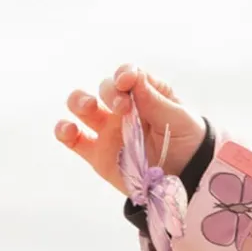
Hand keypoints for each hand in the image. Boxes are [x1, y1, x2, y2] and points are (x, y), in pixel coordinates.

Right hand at [54, 64, 204, 196]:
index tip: (127, 81)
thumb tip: (135, 78)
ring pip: (82, 106)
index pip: (129, 75)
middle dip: (110, 92)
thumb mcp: (179, 119)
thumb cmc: (187, 140)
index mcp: (147, 94)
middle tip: (124, 107)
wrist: (186, 176)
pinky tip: (69, 130)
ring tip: (89, 108)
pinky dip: (64, 131)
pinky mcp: (97, 152)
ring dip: (79, 102)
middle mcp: (124, 108)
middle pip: (105, 88)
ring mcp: (108, 129)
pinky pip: (73, 139)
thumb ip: (156, 101)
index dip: (125, 74)